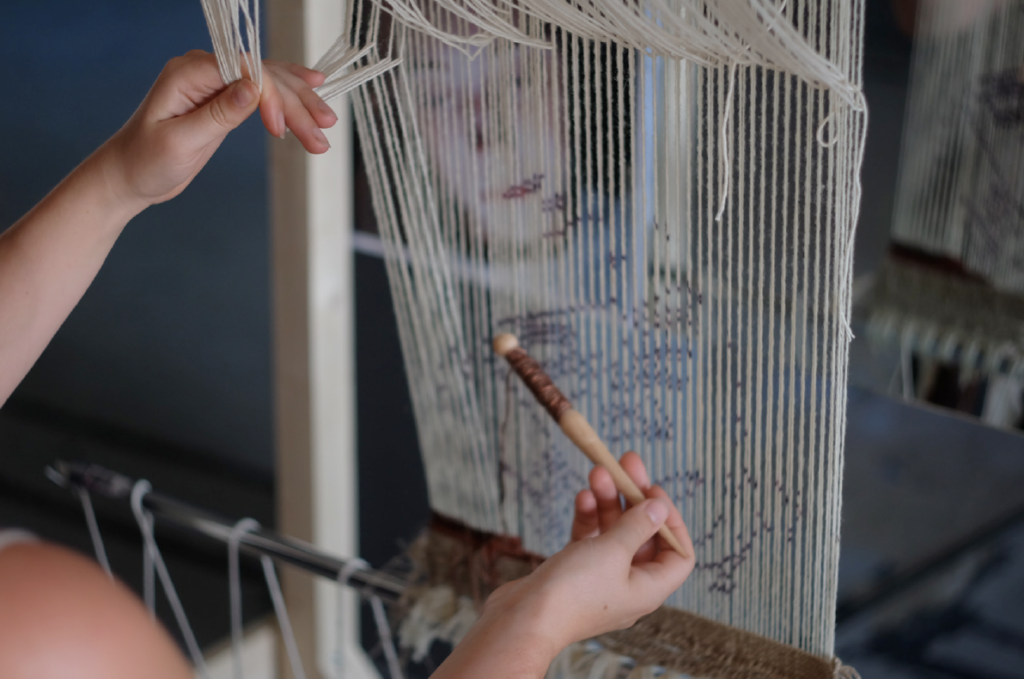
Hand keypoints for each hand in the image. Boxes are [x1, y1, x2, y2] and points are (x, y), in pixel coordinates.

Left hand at [100, 50, 337, 210]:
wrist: (129, 176)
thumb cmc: (146, 161)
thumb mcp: (180, 142)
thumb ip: (217, 114)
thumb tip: (252, 89)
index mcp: (189, 73)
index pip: (245, 70)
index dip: (272, 95)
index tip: (282, 130)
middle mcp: (205, 70)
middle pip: (264, 76)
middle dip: (296, 104)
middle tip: (322, 133)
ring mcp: (217, 83)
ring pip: (270, 83)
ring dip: (300, 104)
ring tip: (326, 127)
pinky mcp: (225, 99)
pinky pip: (263, 92)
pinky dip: (289, 99)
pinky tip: (313, 94)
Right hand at [480, 452, 694, 656]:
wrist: (524, 618)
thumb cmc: (573, 592)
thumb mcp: (613, 551)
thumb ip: (638, 525)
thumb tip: (660, 507)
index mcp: (648, 588)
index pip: (679, 555)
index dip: (673, 522)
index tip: (655, 493)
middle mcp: (629, 584)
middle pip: (642, 535)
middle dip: (634, 498)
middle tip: (627, 463)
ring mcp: (601, 578)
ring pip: (613, 532)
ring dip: (607, 501)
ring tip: (597, 472)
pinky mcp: (575, 572)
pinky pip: (589, 539)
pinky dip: (588, 517)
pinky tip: (582, 497)